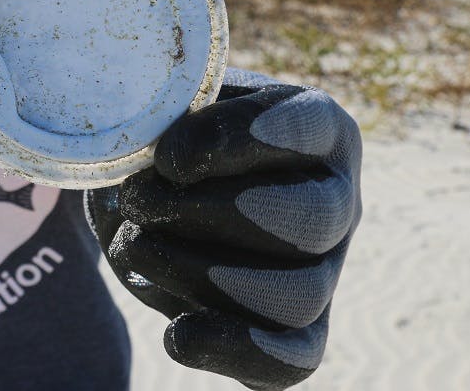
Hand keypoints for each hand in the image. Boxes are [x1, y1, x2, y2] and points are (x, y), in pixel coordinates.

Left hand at [86, 69, 361, 390]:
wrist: (147, 192)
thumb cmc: (164, 138)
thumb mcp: (164, 107)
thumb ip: (169, 113)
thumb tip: (160, 157)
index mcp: (317, 130)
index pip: (309, 126)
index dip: (238, 139)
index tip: (168, 155)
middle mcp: (336, 202)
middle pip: (310, 220)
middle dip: (206, 211)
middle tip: (138, 198)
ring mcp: (322, 272)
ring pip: (296, 296)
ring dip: (196, 273)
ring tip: (134, 244)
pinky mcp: (294, 331)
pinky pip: (291, 362)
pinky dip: (233, 351)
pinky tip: (176, 334)